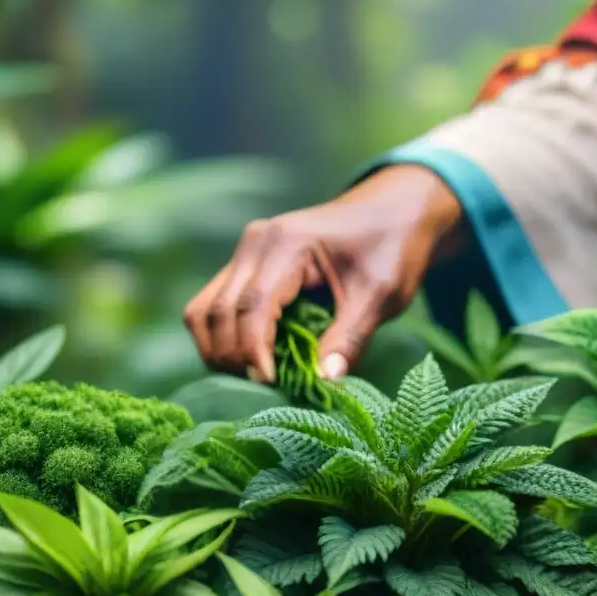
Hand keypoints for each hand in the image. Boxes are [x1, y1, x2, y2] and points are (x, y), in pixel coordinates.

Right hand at [183, 164, 462, 380]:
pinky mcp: (245, 265)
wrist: (393, 209)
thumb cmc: (392, 247)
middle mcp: (255, 243)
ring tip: (255, 375)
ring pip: (203, 310)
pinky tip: (253, 358)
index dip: (253, 350)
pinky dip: (223, 337)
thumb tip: (323, 381)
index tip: (269, 382)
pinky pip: (214, 306)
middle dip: (234, 357)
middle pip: (217, 311)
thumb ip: (351, 337)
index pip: (252, 305)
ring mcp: (245, 252)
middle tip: (266, 387)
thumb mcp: (383, 294)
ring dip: (218, 349)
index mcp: (288, 243)